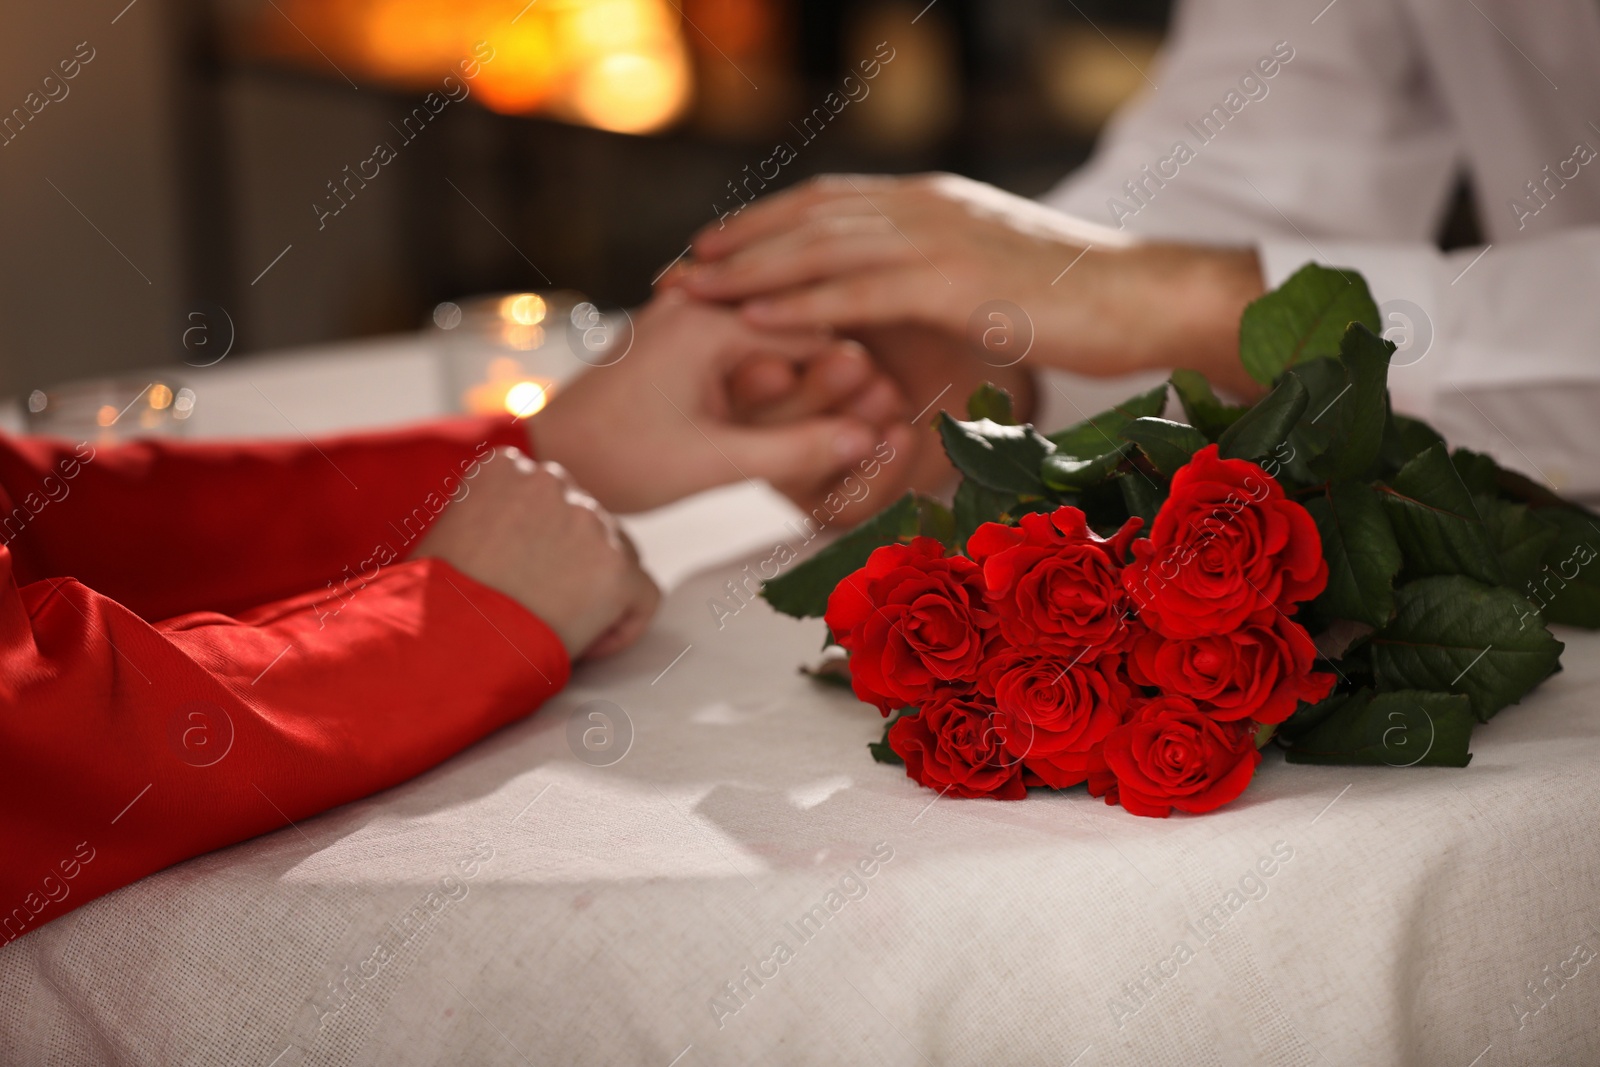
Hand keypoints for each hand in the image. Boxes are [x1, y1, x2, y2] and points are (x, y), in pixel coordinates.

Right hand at [413, 449, 658, 659]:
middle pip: (590, 522)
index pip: (552, 497)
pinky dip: (623, 625)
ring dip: (598, 591)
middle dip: (573, 564)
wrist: (439, 642)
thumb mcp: (449, 531)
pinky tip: (585, 646)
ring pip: (622, 555)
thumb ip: (493, 514)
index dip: (542, 544)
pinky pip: (645, 597)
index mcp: (507, 466)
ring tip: (557, 628)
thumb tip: (521, 537)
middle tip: (539, 606)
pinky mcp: (616, 570)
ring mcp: (590, 522)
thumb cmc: (431, 603)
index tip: (518, 578)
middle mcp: (553, 481)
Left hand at [529, 291, 901, 512]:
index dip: (859, 373)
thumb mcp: (715, 462)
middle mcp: (698, 307)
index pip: (811, 329)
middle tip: (889, 416)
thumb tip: (869, 441)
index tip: (898, 403)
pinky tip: (805, 426)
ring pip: (772, 353)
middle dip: (837, 384)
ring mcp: (686, 324)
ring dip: (808, 392)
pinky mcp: (678, 348)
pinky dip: (773, 394)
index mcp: (708, 320)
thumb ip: (796, 449)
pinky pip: (744, 363)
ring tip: (856, 424)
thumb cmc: (618, 462)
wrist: (545, 465)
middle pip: (794, 339)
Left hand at [680, 173, 1264, 396]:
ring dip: (745, 270)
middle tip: (670, 272)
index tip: (705, 254)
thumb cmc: (1071, 306)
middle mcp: (921, 207)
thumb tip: (890, 311)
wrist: (1142, 300)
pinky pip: (855, 289)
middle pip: (804, 218)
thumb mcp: (988, 282)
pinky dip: (796, 302)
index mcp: (927, 204)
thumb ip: (932, 283)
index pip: (823, 206)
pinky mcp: (950, 279)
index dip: (757, 227)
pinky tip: (750, 316)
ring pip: (817, 247)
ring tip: (686, 290)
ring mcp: (935, 237)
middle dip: (731, 245)